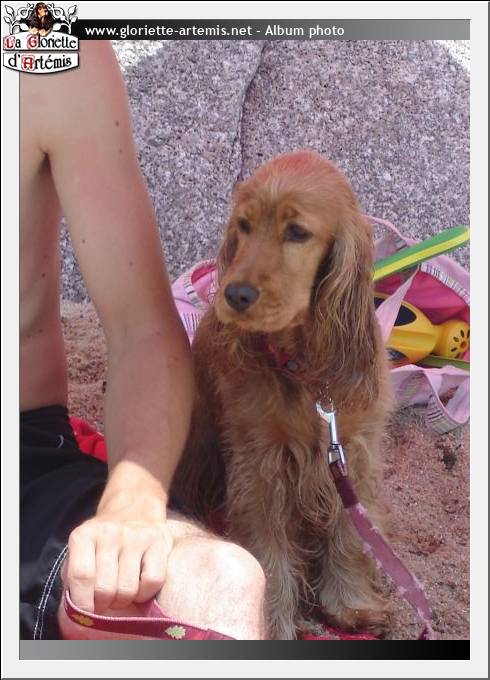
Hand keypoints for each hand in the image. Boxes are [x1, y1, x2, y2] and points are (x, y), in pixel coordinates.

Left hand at [65, 494, 172, 613]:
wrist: (134, 507)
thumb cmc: (103, 539)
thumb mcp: (81, 550)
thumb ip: (73, 577)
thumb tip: (78, 610)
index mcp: (84, 536)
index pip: (81, 576)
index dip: (83, 603)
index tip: (86, 614)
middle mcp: (109, 533)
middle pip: (104, 589)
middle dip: (104, 605)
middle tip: (105, 601)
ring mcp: (136, 537)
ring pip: (128, 590)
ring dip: (124, 601)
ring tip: (121, 592)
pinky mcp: (159, 542)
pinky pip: (152, 582)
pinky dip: (145, 594)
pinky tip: (139, 586)